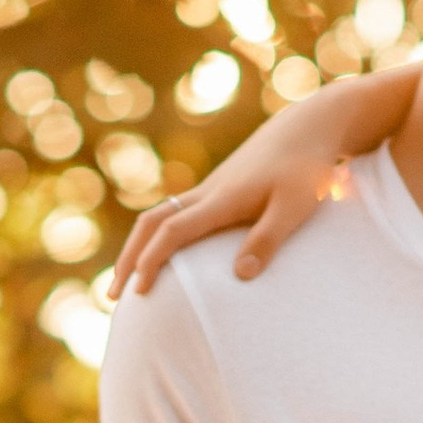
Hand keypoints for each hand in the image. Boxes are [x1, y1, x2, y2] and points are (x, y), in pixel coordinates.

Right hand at [110, 69, 408, 298]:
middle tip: (114, 296)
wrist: (308, 125)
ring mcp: (211, 189)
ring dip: (139, 248)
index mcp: (222, 198)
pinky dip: (157, 236)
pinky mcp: (219, 189)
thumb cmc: (308, 168)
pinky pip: (175, 213)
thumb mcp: (295, 206)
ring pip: (159, 216)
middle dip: (130, 259)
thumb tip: (239, 276)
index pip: (172, 231)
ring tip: (130, 281)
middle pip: (151, 223)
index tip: (138, 290)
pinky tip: (161, 256)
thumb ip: (268, 239)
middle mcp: (208, 192)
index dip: (151, 260)